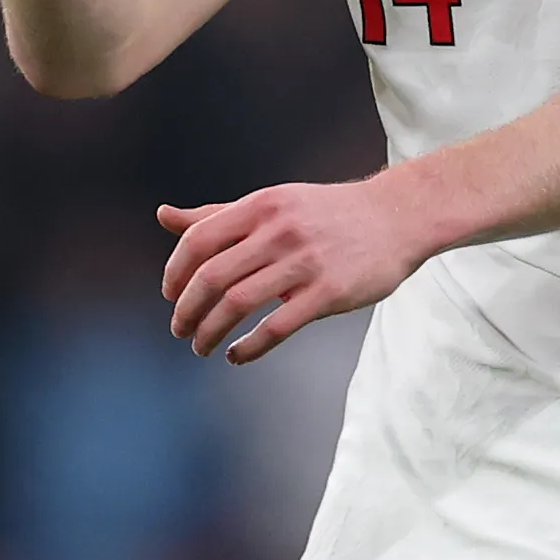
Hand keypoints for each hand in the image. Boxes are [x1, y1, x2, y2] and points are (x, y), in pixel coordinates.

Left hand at [158, 179, 427, 364]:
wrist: (396, 217)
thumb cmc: (326, 213)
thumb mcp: (271, 203)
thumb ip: (217, 214)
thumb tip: (163, 216)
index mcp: (260, 205)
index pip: (199, 240)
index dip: (175, 272)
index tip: (170, 295)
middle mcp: (278, 230)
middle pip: (212, 275)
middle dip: (186, 309)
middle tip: (179, 329)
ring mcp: (304, 262)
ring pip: (238, 303)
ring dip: (210, 331)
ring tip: (201, 346)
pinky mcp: (329, 293)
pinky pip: (276, 327)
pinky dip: (249, 347)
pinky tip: (237, 355)